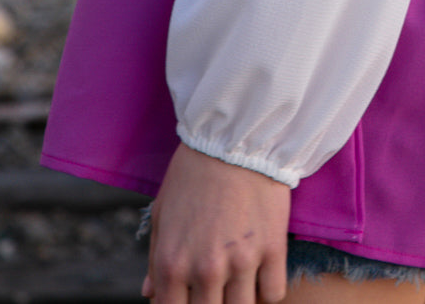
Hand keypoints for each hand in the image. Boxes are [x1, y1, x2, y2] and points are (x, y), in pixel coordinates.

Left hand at [142, 141, 290, 303]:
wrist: (234, 137)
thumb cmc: (192, 173)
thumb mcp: (162, 213)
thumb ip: (156, 259)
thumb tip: (151, 294)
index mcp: (172, 264)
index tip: (190, 298)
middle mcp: (205, 269)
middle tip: (216, 288)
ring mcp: (242, 261)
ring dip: (239, 299)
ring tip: (238, 281)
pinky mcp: (272, 247)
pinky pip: (273, 293)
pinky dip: (267, 290)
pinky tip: (261, 274)